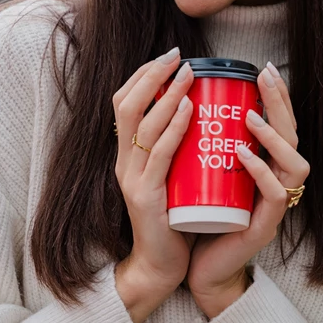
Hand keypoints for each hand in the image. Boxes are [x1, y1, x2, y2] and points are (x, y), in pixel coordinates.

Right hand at [113, 49, 195, 307]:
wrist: (160, 267)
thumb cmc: (173, 219)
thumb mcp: (170, 176)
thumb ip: (177, 149)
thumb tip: (198, 112)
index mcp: (127, 156)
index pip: (125, 104)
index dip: (143, 76)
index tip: (169, 57)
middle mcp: (123, 163)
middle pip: (127, 106)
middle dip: (152, 75)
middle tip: (177, 56)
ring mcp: (132, 179)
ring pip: (143, 125)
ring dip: (167, 94)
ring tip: (188, 74)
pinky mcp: (146, 196)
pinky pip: (159, 154)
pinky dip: (173, 127)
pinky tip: (188, 109)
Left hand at [188, 61, 308, 318]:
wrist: (193, 266)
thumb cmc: (199, 215)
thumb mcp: (203, 170)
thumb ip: (206, 141)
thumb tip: (185, 98)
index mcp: (265, 168)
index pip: (281, 127)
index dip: (277, 98)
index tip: (261, 70)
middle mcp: (277, 184)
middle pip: (294, 138)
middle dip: (282, 105)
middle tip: (264, 78)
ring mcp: (275, 207)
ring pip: (295, 165)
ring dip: (274, 137)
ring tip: (251, 117)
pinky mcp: (263, 227)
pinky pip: (275, 196)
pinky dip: (261, 172)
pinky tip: (243, 155)